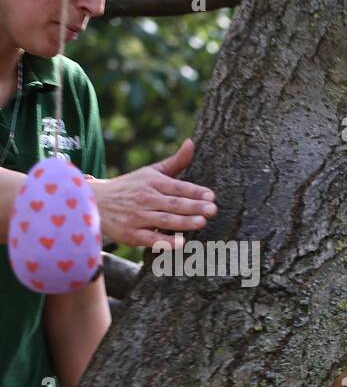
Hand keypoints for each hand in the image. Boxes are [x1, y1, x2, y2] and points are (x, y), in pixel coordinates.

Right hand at [87, 138, 217, 248]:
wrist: (94, 201)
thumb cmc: (130, 187)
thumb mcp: (151, 171)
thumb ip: (175, 162)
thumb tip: (191, 143)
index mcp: (153, 182)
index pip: (178, 187)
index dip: (195, 191)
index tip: (211, 196)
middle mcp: (146, 198)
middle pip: (174, 203)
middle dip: (194, 207)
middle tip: (213, 210)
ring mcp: (138, 216)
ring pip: (164, 220)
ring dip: (183, 222)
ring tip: (202, 222)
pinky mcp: (132, 234)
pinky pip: (150, 238)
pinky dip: (164, 241)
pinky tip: (180, 243)